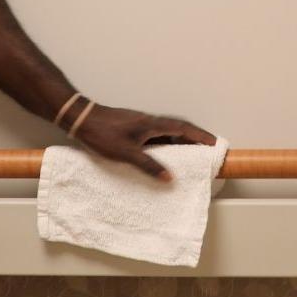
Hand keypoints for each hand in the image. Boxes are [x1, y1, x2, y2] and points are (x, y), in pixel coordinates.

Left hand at [70, 106, 218, 180]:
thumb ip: (149, 165)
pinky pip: (155, 136)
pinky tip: (161, 156)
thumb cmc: (103, 134)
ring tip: (187, 157)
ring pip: (166, 132)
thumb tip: (170, 177)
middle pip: (178, 128)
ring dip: (178, 142)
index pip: (183, 128)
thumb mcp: (127, 153)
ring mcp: (140, 124)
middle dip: (193, 139)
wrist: (81, 118)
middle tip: (205, 152)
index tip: (214, 143)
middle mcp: (149, 122)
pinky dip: (164, 144)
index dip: (200, 135)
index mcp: (152, 124)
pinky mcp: (132, 128)